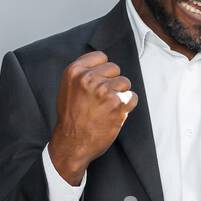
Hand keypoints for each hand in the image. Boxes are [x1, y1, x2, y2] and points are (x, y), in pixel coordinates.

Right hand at [47, 51, 138, 183]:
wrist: (72, 143)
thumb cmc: (71, 117)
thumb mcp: (68, 88)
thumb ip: (83, 73)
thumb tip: (102, 64)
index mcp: (74, 72)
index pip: (101, 57)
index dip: (102, 70)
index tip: (99, 80)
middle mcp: (89, 79)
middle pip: (115, 68)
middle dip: (112, 81)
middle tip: (102, 98)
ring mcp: (104, 91)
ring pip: (125, 82)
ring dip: (120, 94)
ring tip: (108, 106)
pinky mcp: (117, 105)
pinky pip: (133, 97)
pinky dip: (127, 105)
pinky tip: (115, 113)